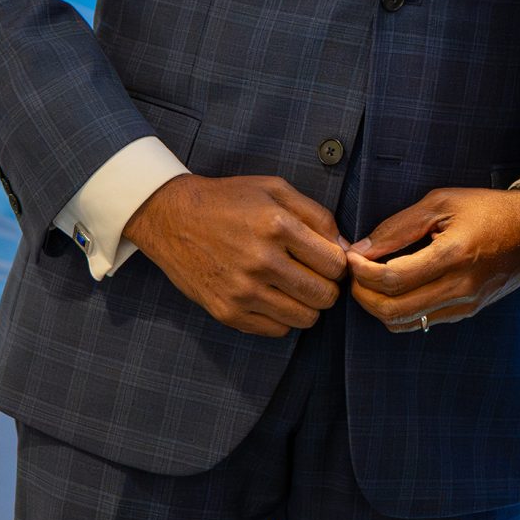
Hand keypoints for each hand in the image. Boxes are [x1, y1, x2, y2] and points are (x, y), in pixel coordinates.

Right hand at [122, 173, 346, 337]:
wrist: (172, 218)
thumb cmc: (229, 200)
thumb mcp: (276, 189)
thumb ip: (319, 216)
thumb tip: (347, 249)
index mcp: (277, 226)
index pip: (335, 263)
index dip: (339, 264)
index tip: (328, 260)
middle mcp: (261, 261)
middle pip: (324, 295)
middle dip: (328, 287)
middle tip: (315, 277)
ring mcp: (242, 291)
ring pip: (305, 318)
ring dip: (308, 306)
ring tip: (295, 288)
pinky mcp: (227, 312)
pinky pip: (277, 330)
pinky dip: (283, 318)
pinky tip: (273, 297)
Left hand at [346, 187, 519, 331]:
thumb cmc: (487, 209)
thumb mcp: (442, 202)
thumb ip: (399, 226)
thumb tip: (362, 247)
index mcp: (454, 254)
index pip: (393, 278)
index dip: (361, 271)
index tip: (351, 256)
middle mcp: (460, 286)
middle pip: (392, 309)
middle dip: (361, 293)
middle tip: (354, 272)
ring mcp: (464, 304)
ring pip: (402, 322)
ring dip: (376, 306)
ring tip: (370, 281)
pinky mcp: (466, 312)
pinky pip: (420, 323)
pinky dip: (398, 311)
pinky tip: (395, 289)